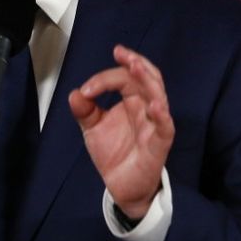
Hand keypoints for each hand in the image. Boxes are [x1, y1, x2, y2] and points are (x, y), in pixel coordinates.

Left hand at [68, 45, 174, 219]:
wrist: (121, 187)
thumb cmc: (115, 154)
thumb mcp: (93, 128)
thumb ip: (85, 111)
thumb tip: (75, 94)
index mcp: (132, 100)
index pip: (124, 78)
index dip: (106, 78)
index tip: (88, 89)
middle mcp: (146, 108)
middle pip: (148, 78)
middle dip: (136, 64)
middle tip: (123, 54)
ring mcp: (155, 124)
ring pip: (158, 96)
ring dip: (147, 80)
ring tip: (136, 67)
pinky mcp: (159, 144)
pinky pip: (165, 127)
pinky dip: (162, 115)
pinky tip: (156, 106)